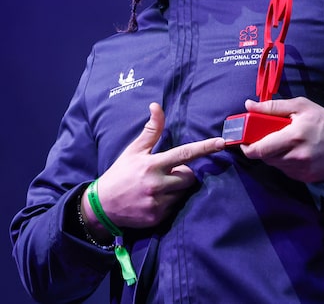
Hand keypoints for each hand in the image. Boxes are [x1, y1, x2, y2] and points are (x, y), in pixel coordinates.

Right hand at [87, 102, 224, 229]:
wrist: (102, 205)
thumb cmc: (121, 173)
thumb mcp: (134, 150)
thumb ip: (151, 130)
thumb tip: (156, 105)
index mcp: (152, 164)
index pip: (184, 153)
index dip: (204, 147)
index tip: (221, 142)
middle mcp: (156, 184)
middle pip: (189, 176)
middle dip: (183, 173)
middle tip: (167, 173)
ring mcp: (157, 203)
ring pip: (183, 193)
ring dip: (177, 188)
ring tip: (159, 187)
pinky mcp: (157, 218)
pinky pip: (175, 207)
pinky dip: (170, 202)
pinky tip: (155, 200)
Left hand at [240, 97, 323, 182]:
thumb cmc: (323, 121)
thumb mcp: (300, 106)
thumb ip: (272, 107)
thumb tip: (248, 105)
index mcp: (293, 137)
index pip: (260, 149)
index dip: (247, 147)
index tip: (244, 141)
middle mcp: (296, 157)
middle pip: (265, 158)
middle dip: (262, 148)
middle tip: (268, 138)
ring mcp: (302, 170)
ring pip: (275, 165)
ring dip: (274, 155)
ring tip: (285, 143)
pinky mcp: (306, 179)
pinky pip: (287, 171)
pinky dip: (286, 162)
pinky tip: (296, 152)